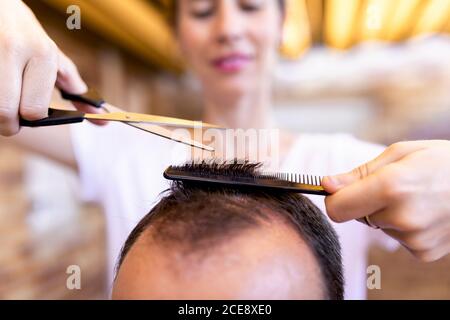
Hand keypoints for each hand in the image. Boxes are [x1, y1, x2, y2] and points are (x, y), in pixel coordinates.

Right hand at [0, 1, 98, 135]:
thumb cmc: (25, 33)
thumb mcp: (52, 55)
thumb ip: (72, 85)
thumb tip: (100, 114)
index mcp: (43, 55)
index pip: (34, 109)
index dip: (29, 120)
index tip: (23, 120)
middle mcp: (15, 50)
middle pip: (6, 112)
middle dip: (7, 122)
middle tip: (8, 117)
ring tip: (2, 97)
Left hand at [322, 140, 449, 261]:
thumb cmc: (444, 160)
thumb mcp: (400, 153)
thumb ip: (359, 173)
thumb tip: (327, 184)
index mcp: (391, 187)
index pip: (336, 208)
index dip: (334, 199)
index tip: (340, 190)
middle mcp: (401, 217)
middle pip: (356, 216)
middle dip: (366, 201)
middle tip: (395, 186)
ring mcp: (414, 239)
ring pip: (377, 225)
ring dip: (388, 213)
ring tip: (417, 197)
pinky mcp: (424, 252)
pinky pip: (396, 238)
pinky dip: (404, 226)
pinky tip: (426, 212)